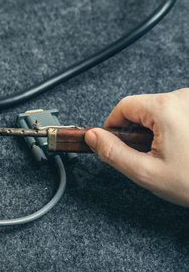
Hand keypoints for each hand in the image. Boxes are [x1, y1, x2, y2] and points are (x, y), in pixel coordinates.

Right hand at [85, 88, 188, 206]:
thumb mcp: (146, 172)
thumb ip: (112, 153)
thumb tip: (92, 137)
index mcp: (165, 109)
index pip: (123, 107)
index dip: (111, 126)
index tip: (111, 143)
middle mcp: (184, 98)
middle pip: (142, 108)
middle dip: (136, 131)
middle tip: (145, 157)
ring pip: (161, 111)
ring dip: (156, 131)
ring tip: (168, 156)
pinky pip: (178, 113)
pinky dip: (173, 130)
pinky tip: (182, 150)